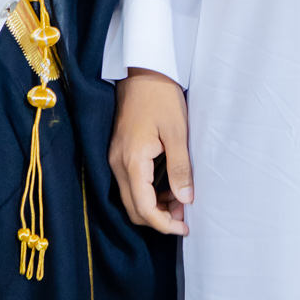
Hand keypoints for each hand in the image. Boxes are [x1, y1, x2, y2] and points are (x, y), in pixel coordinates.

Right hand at [110, 68, 192, 234]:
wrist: (142, 71)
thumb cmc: (161, 97)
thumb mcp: (177, 132)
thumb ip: (180, 169)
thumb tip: (185, 200)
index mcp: (131, 161)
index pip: (143, 208)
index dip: (163, 224)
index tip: (184, 228)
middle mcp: (117, 163)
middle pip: (133, 208)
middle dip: (159, 218)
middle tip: (185, 215)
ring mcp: (115, 158)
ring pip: (131, 197)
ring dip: (154, 206)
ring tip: (180, 199)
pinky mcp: (118, 152)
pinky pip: (130, 183)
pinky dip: (147, 192)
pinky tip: (167, 185)